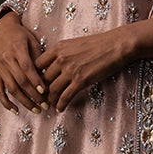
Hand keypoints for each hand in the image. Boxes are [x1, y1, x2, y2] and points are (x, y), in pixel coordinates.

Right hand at [0, 11, 48, 113]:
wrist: (0, 31)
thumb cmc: (20, 35)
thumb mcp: (32, 41)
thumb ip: (39, 58)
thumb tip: (47, 76)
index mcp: (17, 49)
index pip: (27, 67)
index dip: (35, 80)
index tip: (45, 91)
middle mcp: (6, 59)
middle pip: (20, 81)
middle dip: (33, 95)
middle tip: (45, 105)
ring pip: (11, 88)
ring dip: (24, 101)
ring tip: (36, 109)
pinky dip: (6, 102)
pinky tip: (16, 110)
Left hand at [36, 19, 152, 111]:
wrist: (116, 45)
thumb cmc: (98, 44)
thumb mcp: (75, 44)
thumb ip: (62, 54)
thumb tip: (54, 66)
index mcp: (58, 48)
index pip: (38, 64)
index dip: (36, 76)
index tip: (37, 84)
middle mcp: (61, 58)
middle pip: (43, 79)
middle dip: (41, 91)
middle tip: (42, 99)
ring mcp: (71, 70)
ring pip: (52, 89)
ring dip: (50, 100)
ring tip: (50, 105)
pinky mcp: (81, 80)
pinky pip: (65, 96)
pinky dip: (61, 105)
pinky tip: (60, 109)